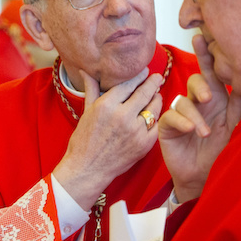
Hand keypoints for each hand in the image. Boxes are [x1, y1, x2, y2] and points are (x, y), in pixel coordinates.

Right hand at [54, 68, 164, 209]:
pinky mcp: (144, 144)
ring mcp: (135, 131)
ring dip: (156, 99)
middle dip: (153, 82)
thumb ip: (91, 89)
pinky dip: (156, 118)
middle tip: (157, 77)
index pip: (128, 83)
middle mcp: (122, 116)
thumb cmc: (84, 140)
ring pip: (154, 107)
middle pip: (144, 92)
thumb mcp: (86, 112)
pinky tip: (154, 114)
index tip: (144, 71)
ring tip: (156, 94)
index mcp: (106, 105)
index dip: (139, 75)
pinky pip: (156, 125)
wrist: (88, 169)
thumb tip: (85, 70)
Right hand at [159, 34, 240, 201]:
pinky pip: (171, 116)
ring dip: (195, 116)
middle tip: (208, 99)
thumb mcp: (235, 127)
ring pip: (184, 100)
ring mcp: (181, 114)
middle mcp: (198, 102)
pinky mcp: (167, 127)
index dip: (206, 55)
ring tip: (204, 133)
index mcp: (216, 98)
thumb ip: (239, 105)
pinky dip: (182, 122)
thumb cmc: (221, 152)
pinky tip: (191, 131)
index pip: (211, 72)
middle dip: (200, 86)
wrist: (205, 177)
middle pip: (196, 81)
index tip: (201, 37)